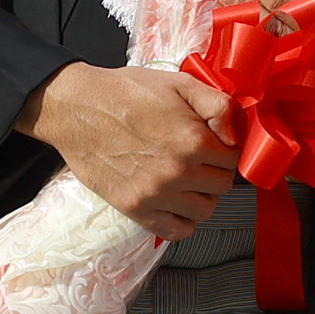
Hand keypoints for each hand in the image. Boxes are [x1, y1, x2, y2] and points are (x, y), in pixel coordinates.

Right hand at [19, 61, 237, 241]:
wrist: (78, 109)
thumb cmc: (125, 93)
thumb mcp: (179, 83)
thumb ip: (217, 105)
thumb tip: (236, 133)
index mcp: (192, 141)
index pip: (234, 159)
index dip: (227, 149)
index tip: (215, 144)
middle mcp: (177, 172)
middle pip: (222, 186)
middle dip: (216, 171)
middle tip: (201, 159)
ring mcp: (156, 194)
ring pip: (205, 210)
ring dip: (203, 196)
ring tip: (189, 180)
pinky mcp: (136, 209)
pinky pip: (177, 230)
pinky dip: (183, 220)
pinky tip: (177, 202)